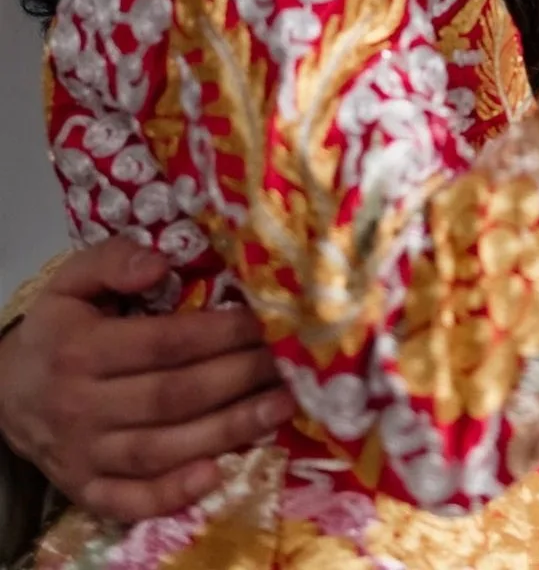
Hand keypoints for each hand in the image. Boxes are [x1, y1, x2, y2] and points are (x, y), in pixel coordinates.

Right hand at [0, 237, 290, 523]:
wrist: (5, 394)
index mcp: (81, 350)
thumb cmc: (57, 330)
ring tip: (280, 408)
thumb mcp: (71, 281)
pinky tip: (219, 474)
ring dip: (226, 432)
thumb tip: (160, 262)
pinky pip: (131, 501)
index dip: (219, 333)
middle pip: (172, 397)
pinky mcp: (86, 490)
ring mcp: (84, 455)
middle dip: (237, 379)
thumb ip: (111, 260)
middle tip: (287, 364)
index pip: (163, 344)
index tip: (265, 321)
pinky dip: (173, 495)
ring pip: (161, 450)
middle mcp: (82, 406)